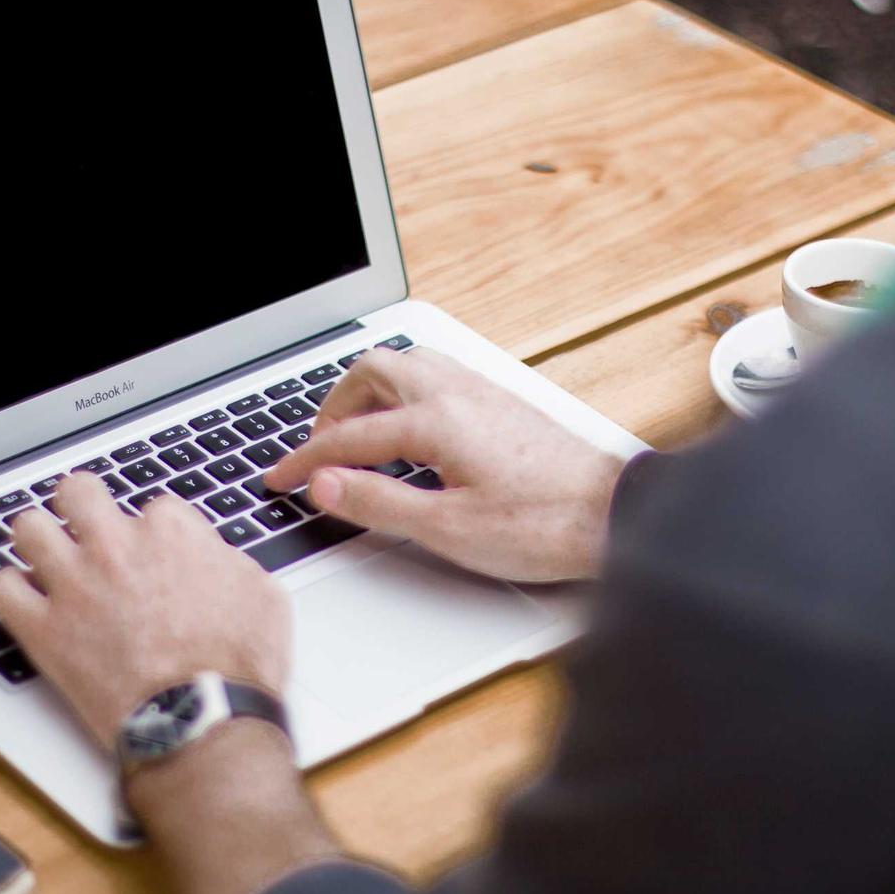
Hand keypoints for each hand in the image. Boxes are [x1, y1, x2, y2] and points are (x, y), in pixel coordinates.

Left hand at [0, 475, 290, 749]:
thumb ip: (230, 562)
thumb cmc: (237, 666)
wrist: (203, 720)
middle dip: (83, 505)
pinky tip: (26, 601)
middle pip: (78, 492)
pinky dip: (11, 592)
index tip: (156, 554)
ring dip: (39, 539)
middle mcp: (116, 548)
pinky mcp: (44, 631)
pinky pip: (1, 591)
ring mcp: (75, 586)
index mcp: (171, 533)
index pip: (152, 507)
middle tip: (88, 525)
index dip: (155, 532)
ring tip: (48, 556)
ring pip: (29, 529)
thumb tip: (215, 559)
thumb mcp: (263, 596)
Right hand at [264, 348, 625, 582]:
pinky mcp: (502, 401)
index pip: (350, 436)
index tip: (280, 480)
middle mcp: (457, 392)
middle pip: (372, 371)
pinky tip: (407, 428)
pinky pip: (435, 374)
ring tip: (354, 434)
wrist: (614, 515)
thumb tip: (326, 485)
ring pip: (407, 364)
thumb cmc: (543, 525)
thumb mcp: (448, 529)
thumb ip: (379, 503)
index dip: (306, 460)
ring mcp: (482, 391)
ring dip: (369, 392)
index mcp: (437, 420)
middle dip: (333, 407)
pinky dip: (403, 392)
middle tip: (317, 449)